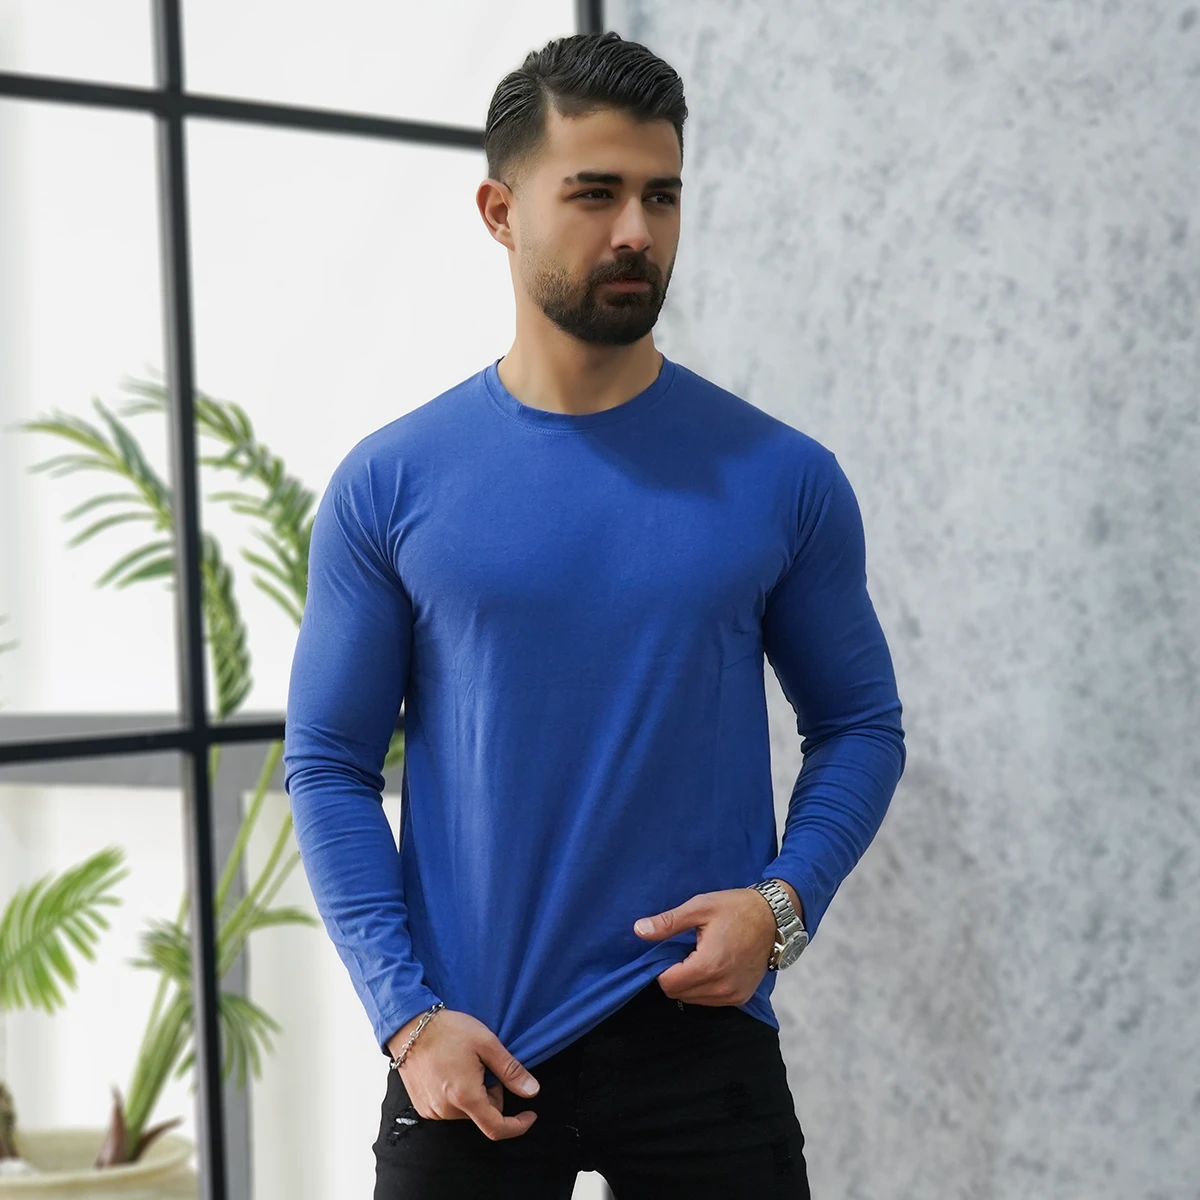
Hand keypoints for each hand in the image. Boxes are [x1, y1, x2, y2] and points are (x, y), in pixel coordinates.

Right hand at [385, 1008, 540, 1139]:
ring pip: (466, 1111)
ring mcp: (431, 1110)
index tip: (530, 1115)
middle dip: (491, 1095)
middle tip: (484, 1066)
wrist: (410, 1025)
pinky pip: (449, 1108)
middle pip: (482, 1115)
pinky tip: (450, 1071)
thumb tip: (532, 1091)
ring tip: (464, 1065)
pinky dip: (457, 1095)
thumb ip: (511, 1071)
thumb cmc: (449, 1030)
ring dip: (473, 1095)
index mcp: (465, 1096)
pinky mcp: (422, 1106)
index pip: (496, 1128)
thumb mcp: (486, 1044)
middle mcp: (446, 1110)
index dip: (517, 1125)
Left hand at [633, 882, 799, 1005]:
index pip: (668, 983)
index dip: (661, 968)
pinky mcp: (741, 998)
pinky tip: (711, 966)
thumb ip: (668, 923)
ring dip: (689, 983)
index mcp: (708, 965)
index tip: (669, 950)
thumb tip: (639, 930)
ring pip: (693, 1000)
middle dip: (674, 975)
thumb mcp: (700, 907)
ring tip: (698, 957)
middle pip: (678, 993)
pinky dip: (704, 988)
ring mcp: (733, 995)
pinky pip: (711, 1001)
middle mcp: (721, 987)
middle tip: (684, 950)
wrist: (774, 917)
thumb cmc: (736, 908)